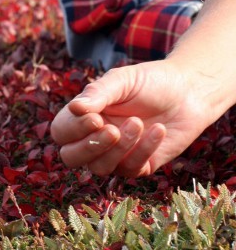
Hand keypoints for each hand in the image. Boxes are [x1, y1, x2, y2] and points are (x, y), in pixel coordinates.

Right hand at [50, 60, 222, 176]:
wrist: (188, 93)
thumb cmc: (150, 82)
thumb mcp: (122, 80)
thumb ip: (98, 93)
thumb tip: (74, 108)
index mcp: (84, 115)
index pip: (62, 132)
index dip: (74, 129)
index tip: (96, 117)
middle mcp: (94, 138)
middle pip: (71, 158)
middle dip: (90, 147)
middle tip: (112, 130)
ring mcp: (116, 155)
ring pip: (100, 167)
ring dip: (119, 148)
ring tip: (138, 122)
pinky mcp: (139, 165)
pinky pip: (131, 168)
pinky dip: (144, 149)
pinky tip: (159, 129)